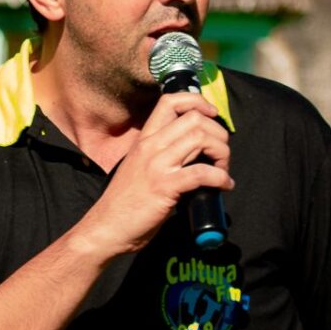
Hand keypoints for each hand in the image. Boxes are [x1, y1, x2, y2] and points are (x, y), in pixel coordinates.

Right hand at [74, 93, 230, 258]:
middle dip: (218, 134)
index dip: (197, 102)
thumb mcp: (140, 167)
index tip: (211, 116)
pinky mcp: (165, 187)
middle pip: (194, 119)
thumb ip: (163, 156)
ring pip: (201, 138)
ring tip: (222, 170)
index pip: (170, 101)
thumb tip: (196, 155)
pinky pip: (202, 173)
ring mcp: (156, 165)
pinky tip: (224, 186)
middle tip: (221, 155)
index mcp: (144, 139)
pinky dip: (221, 178)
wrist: (106, 228)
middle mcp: (150, 146)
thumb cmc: (125, 203)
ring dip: (222, 153)